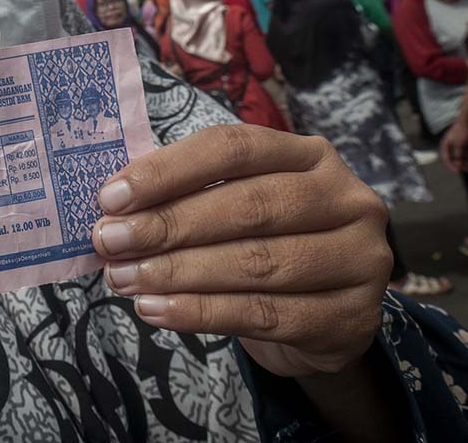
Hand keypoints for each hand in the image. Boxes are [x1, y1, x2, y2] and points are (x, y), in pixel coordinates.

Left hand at [92, 124, 390, 377]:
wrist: (325, 320)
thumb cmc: (267, 245)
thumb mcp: (237, 207)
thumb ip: (187, 198)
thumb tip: (112, 210)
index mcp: (309, 155)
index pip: (234, 148)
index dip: (169, 170)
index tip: (112, 196)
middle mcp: (344, 198)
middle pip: (247, 206)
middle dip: (167, 225)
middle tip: (110, 242)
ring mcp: (358, 258)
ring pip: (255, 262)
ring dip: (177, 272)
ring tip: (124, 279)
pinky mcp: (350, 316)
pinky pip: (263, 314)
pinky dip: (201, 313)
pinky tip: (156, 310)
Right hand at [441, 119, 467, 172]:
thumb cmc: (462, 130)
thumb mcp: (460, 145)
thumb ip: (458, 155)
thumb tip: (458, 163)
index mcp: (446, 145)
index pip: (447, 158)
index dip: (452, 166)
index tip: (458, 171)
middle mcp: (450, 145)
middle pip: (454, 158)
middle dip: (461, 164)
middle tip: (467, 170)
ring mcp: (457, 144)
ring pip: (461, 155)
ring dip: (467, 161)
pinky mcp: (463, 142)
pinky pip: (466, 152)